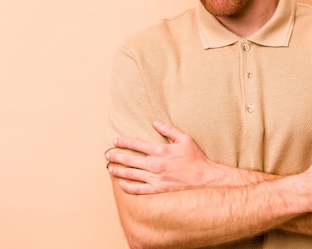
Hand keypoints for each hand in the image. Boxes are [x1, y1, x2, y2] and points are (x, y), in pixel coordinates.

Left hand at [106, 121, 220, 194]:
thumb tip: (155, 122)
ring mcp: (155, 179)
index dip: (124, 142)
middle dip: (116, 156)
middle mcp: (154, 165)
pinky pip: (138, 189)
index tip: (115, 141)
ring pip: (131, 174)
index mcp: (160, 151)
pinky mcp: (157, 190)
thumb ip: (169, 130)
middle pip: (129, 160)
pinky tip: (121, 183)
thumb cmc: (195, 158)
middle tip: (107, 155)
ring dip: (118, 170)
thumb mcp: (184, 139)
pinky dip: (128, 186)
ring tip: (110, 168)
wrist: (204, 179)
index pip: (136, 145)